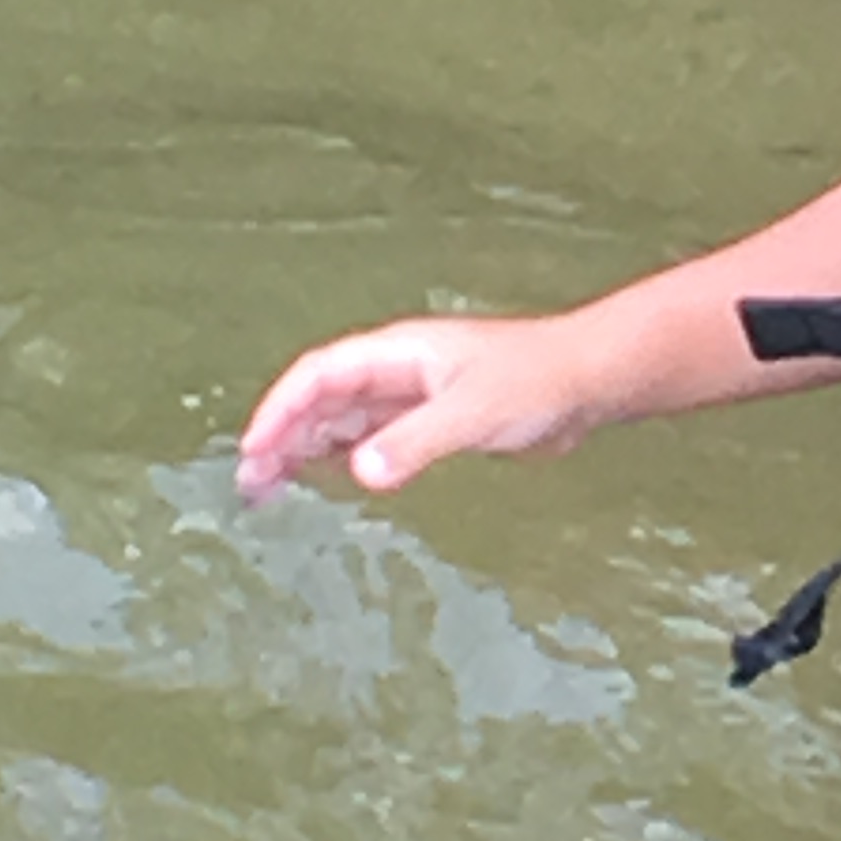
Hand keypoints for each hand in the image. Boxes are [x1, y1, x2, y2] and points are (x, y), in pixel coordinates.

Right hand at [235, 313, 597, 500]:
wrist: (590, 381)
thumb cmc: (537, 383)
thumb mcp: (472, 414)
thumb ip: (415, 443)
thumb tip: (359, 472)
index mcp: (398, 353)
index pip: (319, 375)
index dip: (280, 409)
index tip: (253, 449)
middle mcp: (398, 369)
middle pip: (323, 397)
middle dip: (282, 434)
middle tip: (251, 482)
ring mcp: (416, 394)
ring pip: (344, 418)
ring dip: (307, 447)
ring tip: (272, 487)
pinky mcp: (436, 418)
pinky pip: (375, 435)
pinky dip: (346, 455)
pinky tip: (332, 480)